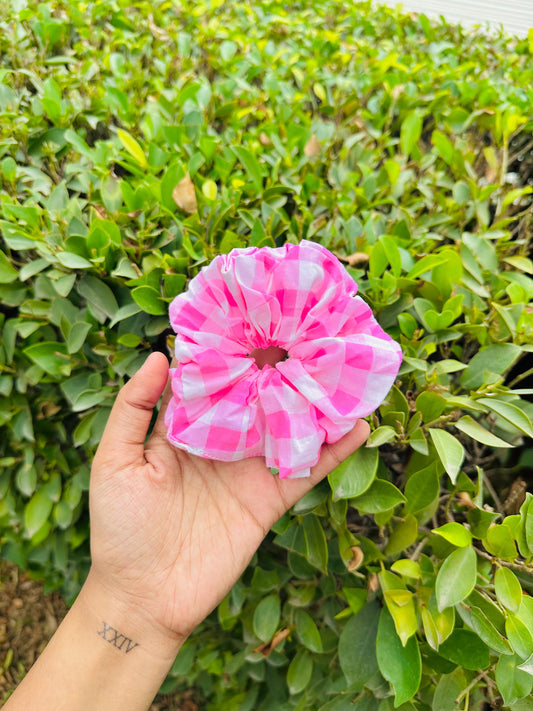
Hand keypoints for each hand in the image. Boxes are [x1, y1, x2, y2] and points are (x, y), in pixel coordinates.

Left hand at [86, 352, 369, 649]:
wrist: (144, 596)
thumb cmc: (119, 527)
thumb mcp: (114, 461)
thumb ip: (133, 409)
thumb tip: (159, 354)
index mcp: (186, 427)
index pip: (215, 379)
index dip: (233, 350)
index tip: (256, 314)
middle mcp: (223, 441)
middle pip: (259, 396)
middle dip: (281, 366)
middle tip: (311, 329)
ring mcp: (249, 470)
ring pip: (289, 426)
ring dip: (315, 401)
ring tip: (343, 367)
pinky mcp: (270, 499)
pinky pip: (306, 471)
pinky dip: (333, 451)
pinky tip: (358, 425)